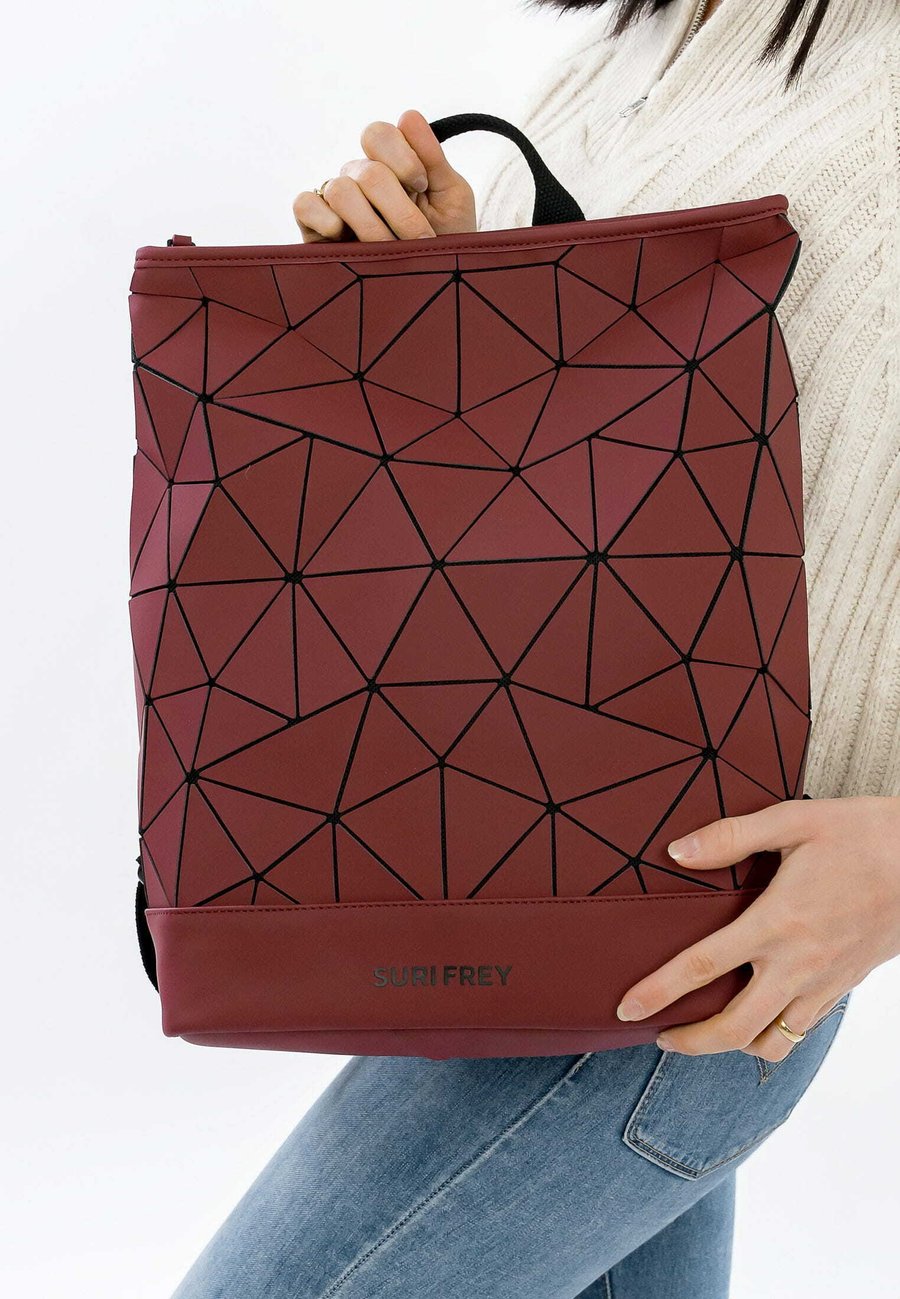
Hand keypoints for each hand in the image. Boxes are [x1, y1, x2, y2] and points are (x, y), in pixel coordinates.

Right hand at [293, 108, 476, 242]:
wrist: (434, 289)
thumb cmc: (446, 243)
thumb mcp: (452, 199)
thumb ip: (434, 159)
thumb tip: (408, 115)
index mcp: (389, 163)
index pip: (379, 134)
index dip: (403, 158)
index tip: (423, 187)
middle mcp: (358, 177)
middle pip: (368, 171)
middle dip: (399, 209)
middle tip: (421, 239)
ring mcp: (335, 202)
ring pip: (340, 190)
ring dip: (372, 225)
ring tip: (390, 251)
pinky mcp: (314, 228)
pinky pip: (304, 205)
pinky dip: (324, 219)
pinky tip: (345, 238)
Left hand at [616, 795, 899, 1060]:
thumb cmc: (862, 834)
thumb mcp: (793, 820)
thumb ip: (730, 837)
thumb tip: (677, 852)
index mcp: (777, 921)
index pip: (704, 966)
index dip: (659, 992)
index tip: (627, 1010)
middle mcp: (798, 963)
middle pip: (734, 1028)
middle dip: (690, 1043)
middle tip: (660, 1037)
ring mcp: (824, 982)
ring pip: (772, 1043)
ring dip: (732, 1046)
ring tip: (705, 1032)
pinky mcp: (844, 987)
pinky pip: (801, 1031)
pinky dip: (772, 1036)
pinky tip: (755, 1016)